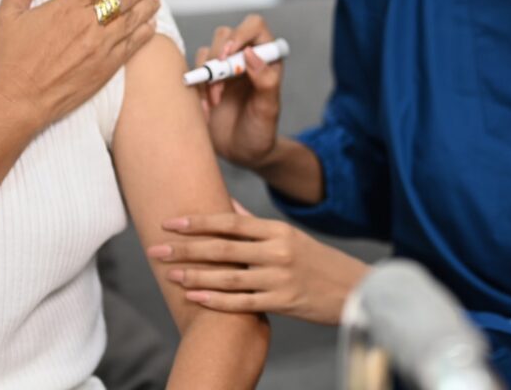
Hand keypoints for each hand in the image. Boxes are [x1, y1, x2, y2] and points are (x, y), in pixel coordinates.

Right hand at [0, 0, 159, 130]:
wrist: (21, 99)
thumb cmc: (12, 62)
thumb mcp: (5, 17)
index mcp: (65, 8)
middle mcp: (88, 24)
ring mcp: (101, 46)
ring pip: (133, 20)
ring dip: (146, 6)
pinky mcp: (108, 66)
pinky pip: (133, 45)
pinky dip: (145, 33)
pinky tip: (151, 26)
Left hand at [148, 200, 367, 325]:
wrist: (353, 289)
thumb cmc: (317, 262)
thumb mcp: (291, 237)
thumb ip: (257, 225)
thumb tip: (229, 208)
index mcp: (278, 230)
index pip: (231, 222)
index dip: (198, 222)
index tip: (170, 222)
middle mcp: (277, 251)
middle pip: (223, 248)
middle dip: (186, 248)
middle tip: (156, 249)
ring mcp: (279, 278)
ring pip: (228, 276)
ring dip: (195, 276)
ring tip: (169, 275)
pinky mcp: (283, 302)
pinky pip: (242, 302)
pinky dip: (216, 301)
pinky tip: (195, 298)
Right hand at [195, 15, 282, 168]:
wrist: (242, 153)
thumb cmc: (261, 131)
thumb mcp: (268, 109)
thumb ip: (266, 81)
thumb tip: (252, 54)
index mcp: (266, 58)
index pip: (255, 27)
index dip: (241, 33)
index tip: (230, 54)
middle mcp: (244, 57)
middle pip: (226, 34)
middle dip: (219, 57)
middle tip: (220, 84)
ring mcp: (224, 68)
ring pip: (208, 51)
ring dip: (208, 75)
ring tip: (216, 102)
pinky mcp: (206, 80)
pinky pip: (195, 71)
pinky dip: (197, 87)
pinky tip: (207, 108)